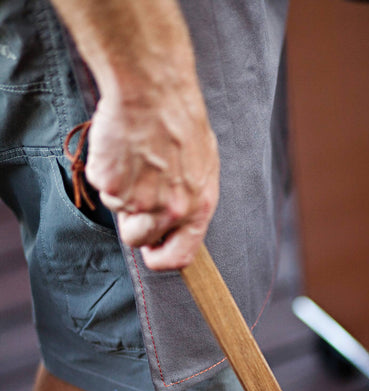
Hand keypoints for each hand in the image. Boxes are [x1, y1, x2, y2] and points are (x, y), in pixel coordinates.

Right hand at [85, 85, 219, 270]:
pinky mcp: (110, 183)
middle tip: (136, 188)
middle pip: (138, 239)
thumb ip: (189, 199)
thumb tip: (177, 222)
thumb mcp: (202, 166)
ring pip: (117, 210)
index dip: (161, 258)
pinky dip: (105, 168)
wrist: (154, 90)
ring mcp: (138, 199)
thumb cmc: (180, 120)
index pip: (179, 257)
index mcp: (197, 207)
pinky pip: (100, 186)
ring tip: (133, 157)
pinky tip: (120, 146)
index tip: (152, 249)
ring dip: (119, 189)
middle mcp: (169, 210)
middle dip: (133, 221)